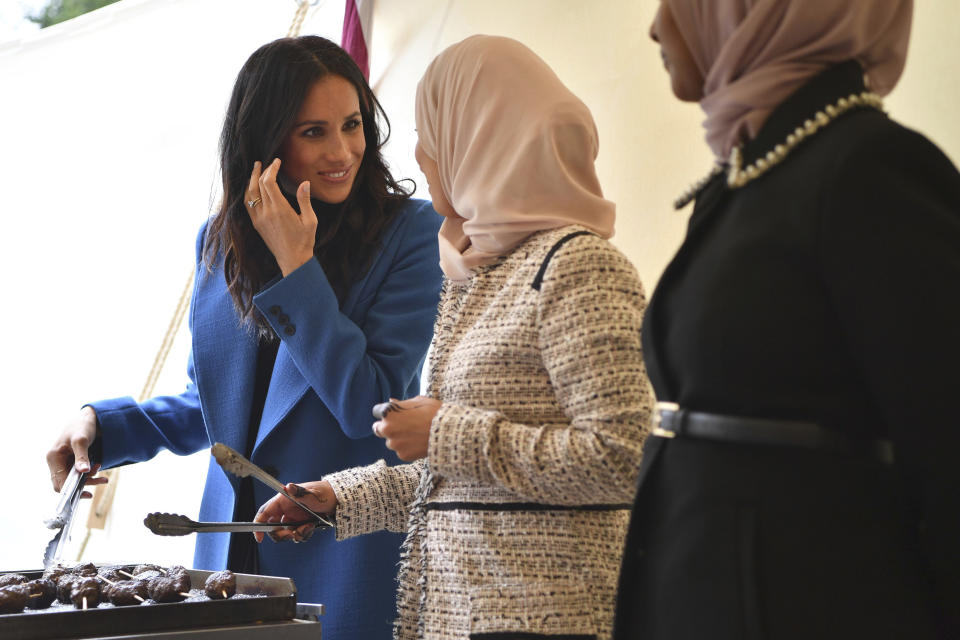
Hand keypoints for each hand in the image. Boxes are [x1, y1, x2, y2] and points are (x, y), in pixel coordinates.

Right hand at [46, 406, 108, 495]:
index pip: (59, 482)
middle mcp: (56, 462)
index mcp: (53, 457)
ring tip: (105, 476)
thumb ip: (81, 456)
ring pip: (74, 479)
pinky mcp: (71, 462)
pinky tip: (100, 468)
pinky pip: (78, 474)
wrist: (88, 418)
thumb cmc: (82, 426)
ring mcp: (63, 462)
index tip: (87, 493)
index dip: (71, 491)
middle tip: (102, 480)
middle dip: (84, 484)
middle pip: (66, 483)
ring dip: (90, 479)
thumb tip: (83, 471)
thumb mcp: (81, 440)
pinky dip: (89, 474)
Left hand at [246, 159, 317, 276]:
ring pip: (250, 193)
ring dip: (252, 180)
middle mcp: (267, 212)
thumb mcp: (310, 220)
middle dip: (262, 171)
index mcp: (280, 209)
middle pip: (259, 185)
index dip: (271, 169)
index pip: (269, 182)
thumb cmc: (304, 241)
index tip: (277, 162)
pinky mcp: (257, 224)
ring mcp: (259, 219)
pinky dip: (249, 192)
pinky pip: (248, 204)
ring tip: (255, 170)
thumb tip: (305, 183)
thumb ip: (305, 200)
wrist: (292, 259)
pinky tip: (252, 187)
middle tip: (265, 162)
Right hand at [253, 481, 336, 542]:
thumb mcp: (313, 494)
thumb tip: (289, 487)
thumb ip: (301, 493)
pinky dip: (303, 534)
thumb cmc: (325, 493)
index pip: (265, 512)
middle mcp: (286, 509)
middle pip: (273, 527)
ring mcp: (293, 517)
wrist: (339, 500)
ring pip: (286, 533)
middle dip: (280, 534)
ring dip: (296, 534)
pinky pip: (297, 535)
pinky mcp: (301, 524)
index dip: (259, 524)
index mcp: (284, 500)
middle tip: (291, 535)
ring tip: (308, 527)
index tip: (259, 537)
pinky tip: (311, 527)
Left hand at [372, 396, 441, 461]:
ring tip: (415, 435)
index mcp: (388, 412)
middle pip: (377, 429)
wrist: (448, 430)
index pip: (376, 412)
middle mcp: (387, 428)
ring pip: (391, 442)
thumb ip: (401, 403)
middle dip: (386, 427)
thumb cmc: (434, 411)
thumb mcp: (418, 401)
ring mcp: (394, 443)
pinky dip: (408, 448)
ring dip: (398, 439)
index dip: (385, 413)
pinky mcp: (403, 455)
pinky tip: (419, 443)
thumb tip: (391, 400)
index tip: (393, 414)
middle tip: (401, 426)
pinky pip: (401, 451)